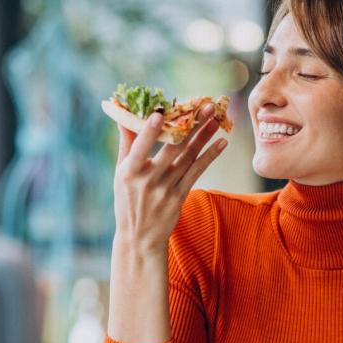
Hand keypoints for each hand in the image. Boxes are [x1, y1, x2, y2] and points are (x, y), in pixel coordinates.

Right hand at [113, 103, 226, 255]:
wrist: (140, 237)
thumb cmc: (127, 200)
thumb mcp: (120, 174)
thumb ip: (126, 144)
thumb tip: (123, 115)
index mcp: (129, 172)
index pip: (140, 148)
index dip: (150, 131)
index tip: (160, 113)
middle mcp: (149, 180)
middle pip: (172, 148)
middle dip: (190, 125)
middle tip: (205, 106)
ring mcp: (166, 189)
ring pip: (188, 157)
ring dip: (204, 137)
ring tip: (217, 119)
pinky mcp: (180, 196)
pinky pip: (198, 172)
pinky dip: (210, 157)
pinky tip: (222, 143)